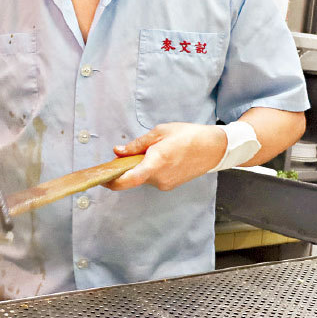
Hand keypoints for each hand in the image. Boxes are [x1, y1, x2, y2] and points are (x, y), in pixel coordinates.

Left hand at [107, 123, 226, 191]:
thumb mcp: (160, 132)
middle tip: (132, 151)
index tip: (102, 177)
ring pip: (143, 177)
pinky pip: (153, 178)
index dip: (111, 181)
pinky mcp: (170, 185)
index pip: (127, 180)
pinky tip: (164, 157)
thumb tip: (118, 151)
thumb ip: (137, 144)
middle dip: (128, 166)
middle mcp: (159, 178)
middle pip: (133, 177)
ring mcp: (165, 184)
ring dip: (142, 166)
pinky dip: (151, 169)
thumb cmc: (189, 136)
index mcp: (155, 163)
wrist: (214, 149)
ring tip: (157, 150)